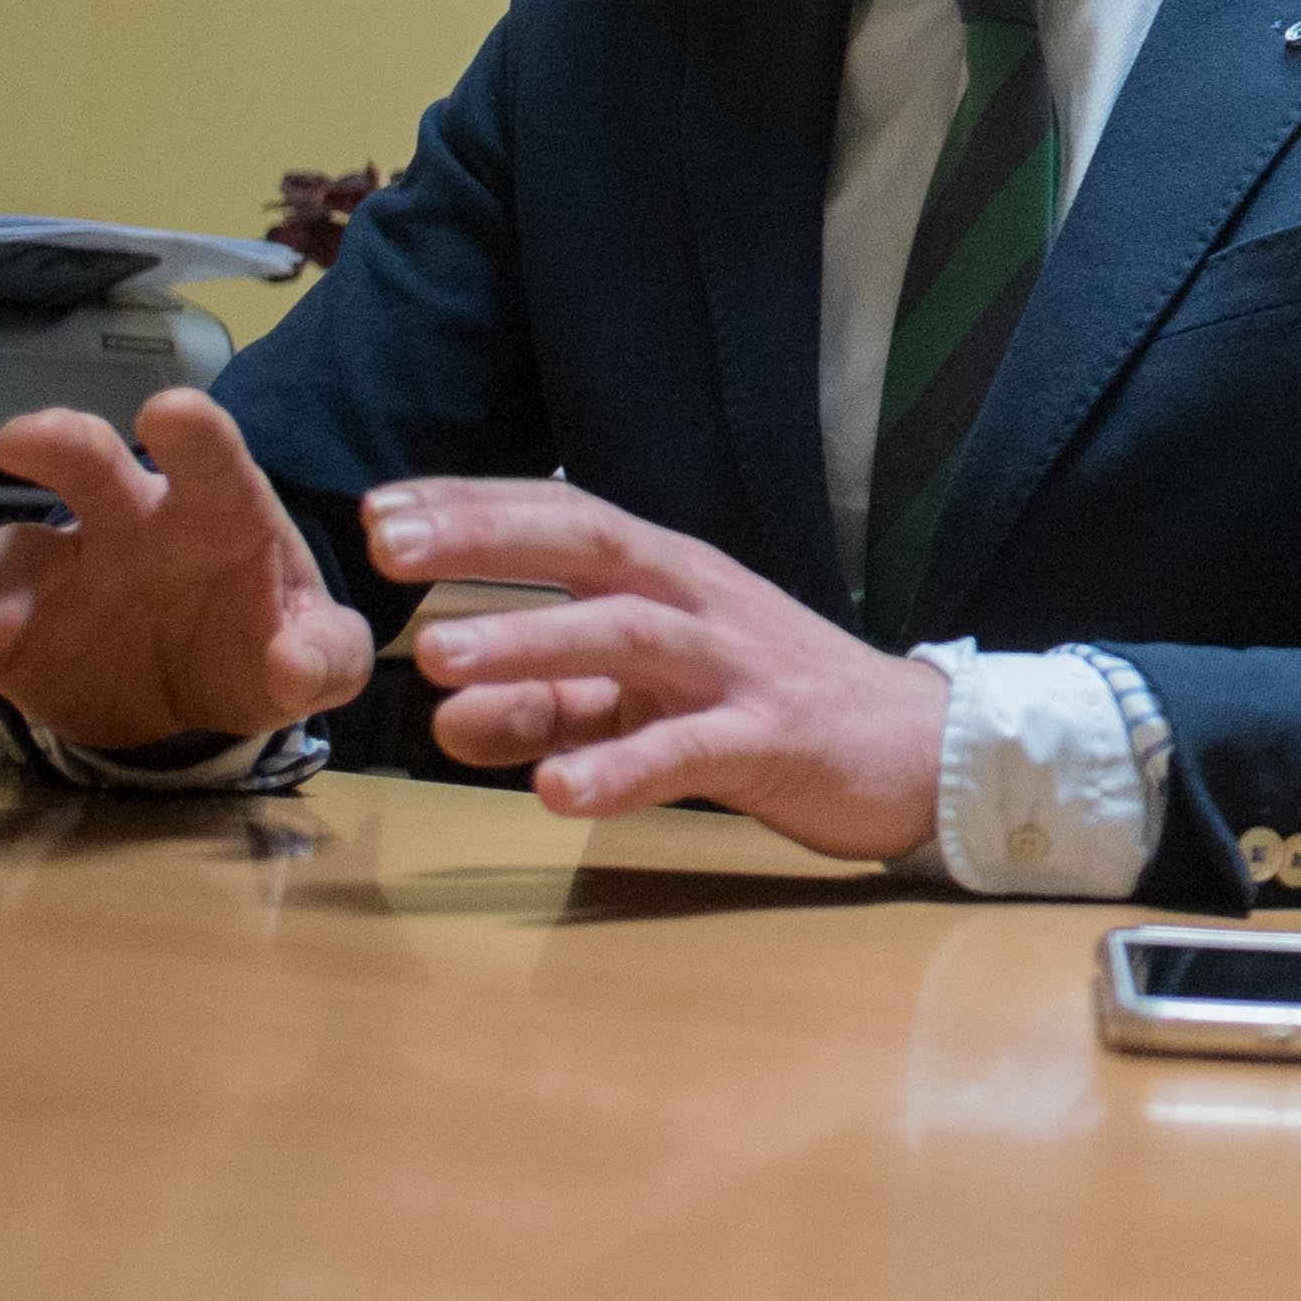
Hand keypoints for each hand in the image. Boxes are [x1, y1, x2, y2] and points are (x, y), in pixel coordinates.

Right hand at [0, 389, 376, 754]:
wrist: (208, 703)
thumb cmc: (270, 645)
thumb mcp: (325, 658)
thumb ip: (326, 658)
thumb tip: (293, 666)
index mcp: (217, 512)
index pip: (210, 459)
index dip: (194, 432)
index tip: (171, 411)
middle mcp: (128, 527)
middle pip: (89, 466)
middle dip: (60, 445)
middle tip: (22, 441)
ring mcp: (62, 578)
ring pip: (9, 555)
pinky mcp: (11, 641)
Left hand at [369, 479, 948, 861]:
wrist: (922, 749)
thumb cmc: (773, 707)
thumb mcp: (649, 703)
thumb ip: (551, 707)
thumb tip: (444, 720)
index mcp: (670, 577)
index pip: (564, 516)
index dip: (473, 508)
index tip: (379, 510)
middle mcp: (699, 603)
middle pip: (589, 547)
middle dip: (486, 540)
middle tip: (388, 546)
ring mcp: (737, 669)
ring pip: (627, 639)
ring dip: (531, 641)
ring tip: (439, 660)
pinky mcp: (772, 741)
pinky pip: (688, 752)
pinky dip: (619, 769)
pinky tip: (554, 792)